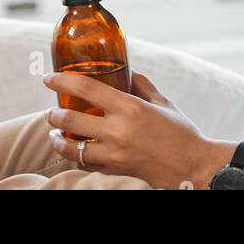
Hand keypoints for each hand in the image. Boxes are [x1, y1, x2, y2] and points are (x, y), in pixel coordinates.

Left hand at [42, 70, 227, 189]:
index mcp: (130, 107)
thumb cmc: (182, 133)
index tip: (48, 78)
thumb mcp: (163, 103)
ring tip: (54, 136)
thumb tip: (128, 72)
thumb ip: (142, 85)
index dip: (62, 81)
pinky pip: (87, 165)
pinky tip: (75, 153)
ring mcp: (115, 154)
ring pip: (73, 149)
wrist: (195, 167)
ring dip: (58, 141)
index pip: (86, 88)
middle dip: (53, 115)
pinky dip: (77, 159)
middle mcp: (119, 130)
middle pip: (71, 120)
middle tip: (50, 112)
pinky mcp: (116, 171)